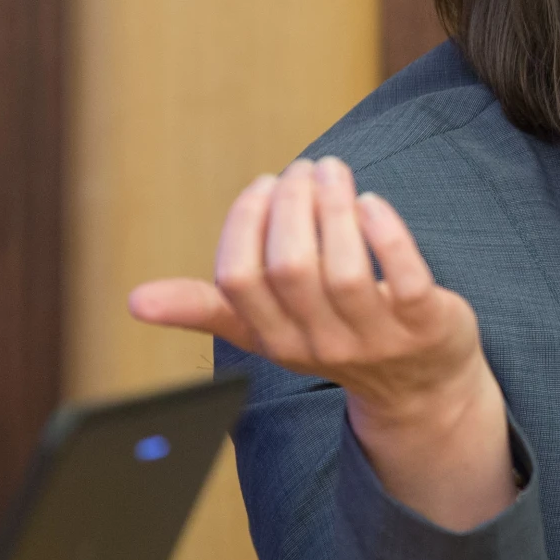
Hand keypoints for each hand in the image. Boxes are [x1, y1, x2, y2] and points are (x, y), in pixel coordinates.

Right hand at [128, 156, 515, 528]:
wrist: (421, 391)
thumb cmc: (335, 339)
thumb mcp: (271, 332)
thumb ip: (213, 308)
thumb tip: (135, 301)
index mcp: (273, 340)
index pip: (240, 279)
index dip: (246, 223)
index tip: (266, 186)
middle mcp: (319, 344)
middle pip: (290, 267)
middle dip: (293, 205)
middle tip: (305, 168)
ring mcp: (374, 338)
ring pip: (343, 270)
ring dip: (335, 207)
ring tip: (334, 171)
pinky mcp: (424, 324)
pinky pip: (403, 276)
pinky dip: (386, 233)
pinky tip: (372, 201)